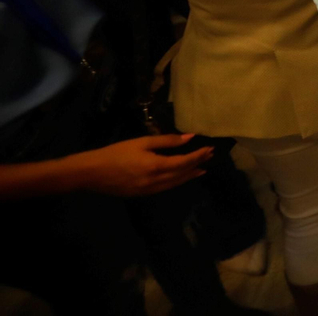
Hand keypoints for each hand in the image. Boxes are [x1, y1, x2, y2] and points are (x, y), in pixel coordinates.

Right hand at [73, 134, 213, 196]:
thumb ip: (167, 141)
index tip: (210, 149)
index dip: (198, 156)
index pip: (184, 162)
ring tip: (201, 169)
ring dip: (189, 176)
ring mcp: (149, 190)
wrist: (91, 173)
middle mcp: (155, 181)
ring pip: (175, 183)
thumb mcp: (142, 142)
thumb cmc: (116, 153)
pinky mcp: (142, 194)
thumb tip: (189, 138)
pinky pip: (165, 188)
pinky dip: (177, 182)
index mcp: (156, 166)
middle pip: (182, 174)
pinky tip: (181, 177)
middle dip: (197, 165)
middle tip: (210, 157)